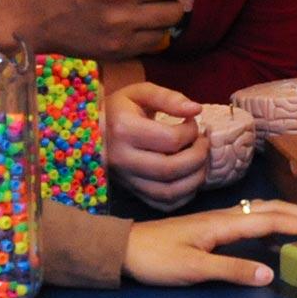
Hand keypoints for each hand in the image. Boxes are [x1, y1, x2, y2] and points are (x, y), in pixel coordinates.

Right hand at [107, 81, 211, 210]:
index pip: (170, 139)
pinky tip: (189, 179)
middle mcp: (122, 159)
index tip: (193, 124)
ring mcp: (125, 180)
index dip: (191, 132)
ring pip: (168, 192)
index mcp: (124, 129)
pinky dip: (183, 197)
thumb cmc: (120, 109)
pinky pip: (162, 204)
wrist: (93, 131)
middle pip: (170, 169)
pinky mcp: (131, 192)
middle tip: (203, 144)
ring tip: (200, 162)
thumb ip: (169, 98)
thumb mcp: (140, 93)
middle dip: (198, 157)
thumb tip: (196, 109)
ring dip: (194, 180)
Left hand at [123, 200, 296, 285]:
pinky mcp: (212, 227)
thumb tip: (270, 274)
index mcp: (223, 224)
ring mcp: (218, 220)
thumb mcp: (193, 269)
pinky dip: (272, 219)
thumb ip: (231, 270)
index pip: (271, 221)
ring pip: (262, 211)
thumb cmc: (155, 259)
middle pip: (272, 210)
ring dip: (291, 215)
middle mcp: (225, 217)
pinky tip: (275, 227)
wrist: (124, 249)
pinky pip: (251, 218)